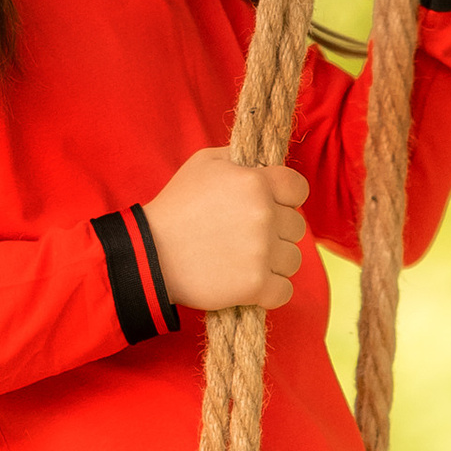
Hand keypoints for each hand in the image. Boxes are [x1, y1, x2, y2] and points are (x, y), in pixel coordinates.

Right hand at [145, 148, 308, 311]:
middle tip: (247, 236)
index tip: (272, 206)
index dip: (287, 198)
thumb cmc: (177, 205)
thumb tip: (266, 164)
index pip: (299, 188)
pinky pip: (285, 290)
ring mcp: (261, 251)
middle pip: (297, 227)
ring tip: (246, 260)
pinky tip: (251, 283)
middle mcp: (264, 215)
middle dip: (277, 231)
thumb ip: (241, 159)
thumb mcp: (204, 163)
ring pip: (293, 259)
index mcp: (255, 182)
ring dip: (275, 262)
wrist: (151, 253)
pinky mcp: (255, 285)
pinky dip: (272, 291)